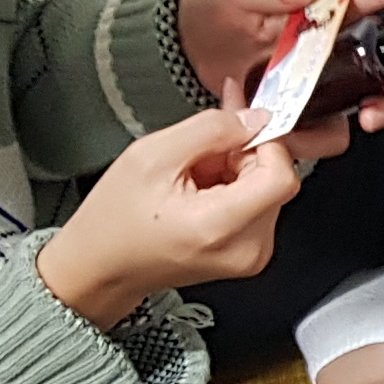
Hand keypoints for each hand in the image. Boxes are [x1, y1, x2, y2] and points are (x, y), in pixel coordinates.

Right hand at [39, 109, 306, 327]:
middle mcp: (246, 248)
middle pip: (275, 179)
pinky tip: (200, 189)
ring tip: (192, 175)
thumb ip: (211, 129)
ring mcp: (251, 255)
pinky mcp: (250, 254)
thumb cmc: (115, 220)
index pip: (282, 175)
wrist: (101, 266)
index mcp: (221, 226)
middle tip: (201, 148)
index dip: (264, 142)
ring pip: (267, 189)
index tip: (242, 124)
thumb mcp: (152, 154)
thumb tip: (255, 117)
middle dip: (243, 154)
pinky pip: (258, 205)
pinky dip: (233, 188)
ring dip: (236, 170)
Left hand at [179, 0, 383, 145]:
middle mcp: (327, 50)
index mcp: (317, 12)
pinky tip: (281, 137)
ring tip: (302, 128)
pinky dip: (305, 143)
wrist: (175, 56)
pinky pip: (318, 135)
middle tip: (374, 111)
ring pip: (354, 111)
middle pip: (381, 72)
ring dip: (339, 125)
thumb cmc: (208, 14)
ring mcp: (314, 86)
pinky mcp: (297, 115)